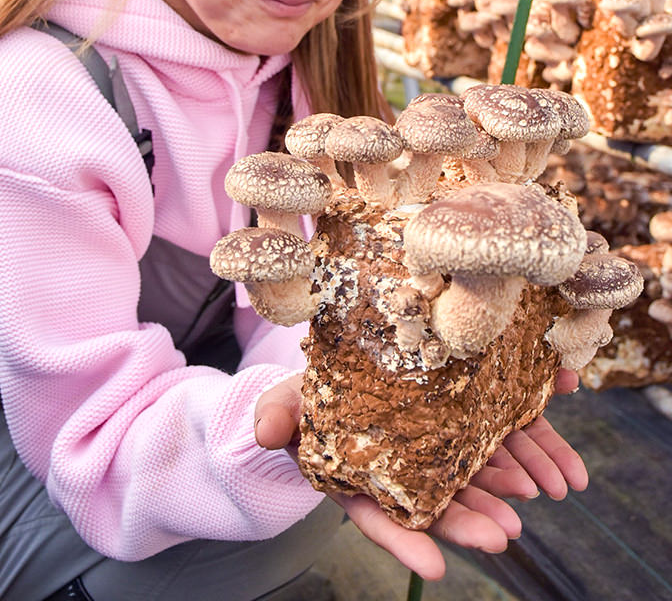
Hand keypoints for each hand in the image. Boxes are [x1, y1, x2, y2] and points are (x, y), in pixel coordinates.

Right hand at [255, 375, 587, 581]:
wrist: (334, 371)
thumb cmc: (306, 399)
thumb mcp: (283, 405)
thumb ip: (277, 417)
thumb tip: (264, 432)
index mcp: (362, 479)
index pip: (383, 517)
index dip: (406, 540)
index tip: (435, 567)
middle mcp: (406, 469)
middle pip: (442, 499)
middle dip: (473, 517)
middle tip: (503, 534)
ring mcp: (438, 442)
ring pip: (478, 467)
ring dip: (510, 477)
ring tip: (540, 488)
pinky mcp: (464, 413)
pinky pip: (498, 425)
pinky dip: (527, 430)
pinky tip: (552, 430)